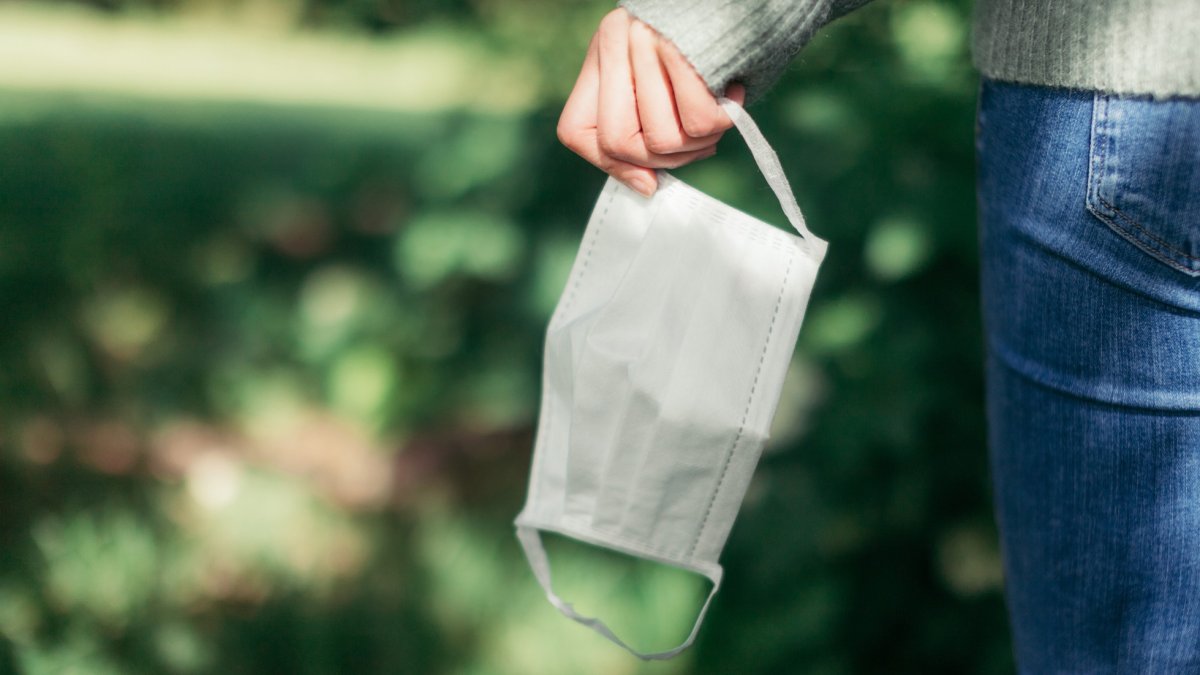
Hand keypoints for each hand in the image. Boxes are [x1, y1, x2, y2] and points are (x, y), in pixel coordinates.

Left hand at [557, 8, 745, 196]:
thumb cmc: (710, 39)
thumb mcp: (665, 83)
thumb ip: (641, 131)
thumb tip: (646, 187)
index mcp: (602, 52)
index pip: (576, 131)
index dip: (612, 166)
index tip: (649, 180)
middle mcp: (614, 39)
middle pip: (620, 143)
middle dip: (666, 157)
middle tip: (699, 138)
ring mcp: (643, 39)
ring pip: (662, 139)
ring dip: (700, 139)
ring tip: (718, 108)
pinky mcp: (680, 46)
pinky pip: (699, 122)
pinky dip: (723, 117)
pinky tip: (732, 91)